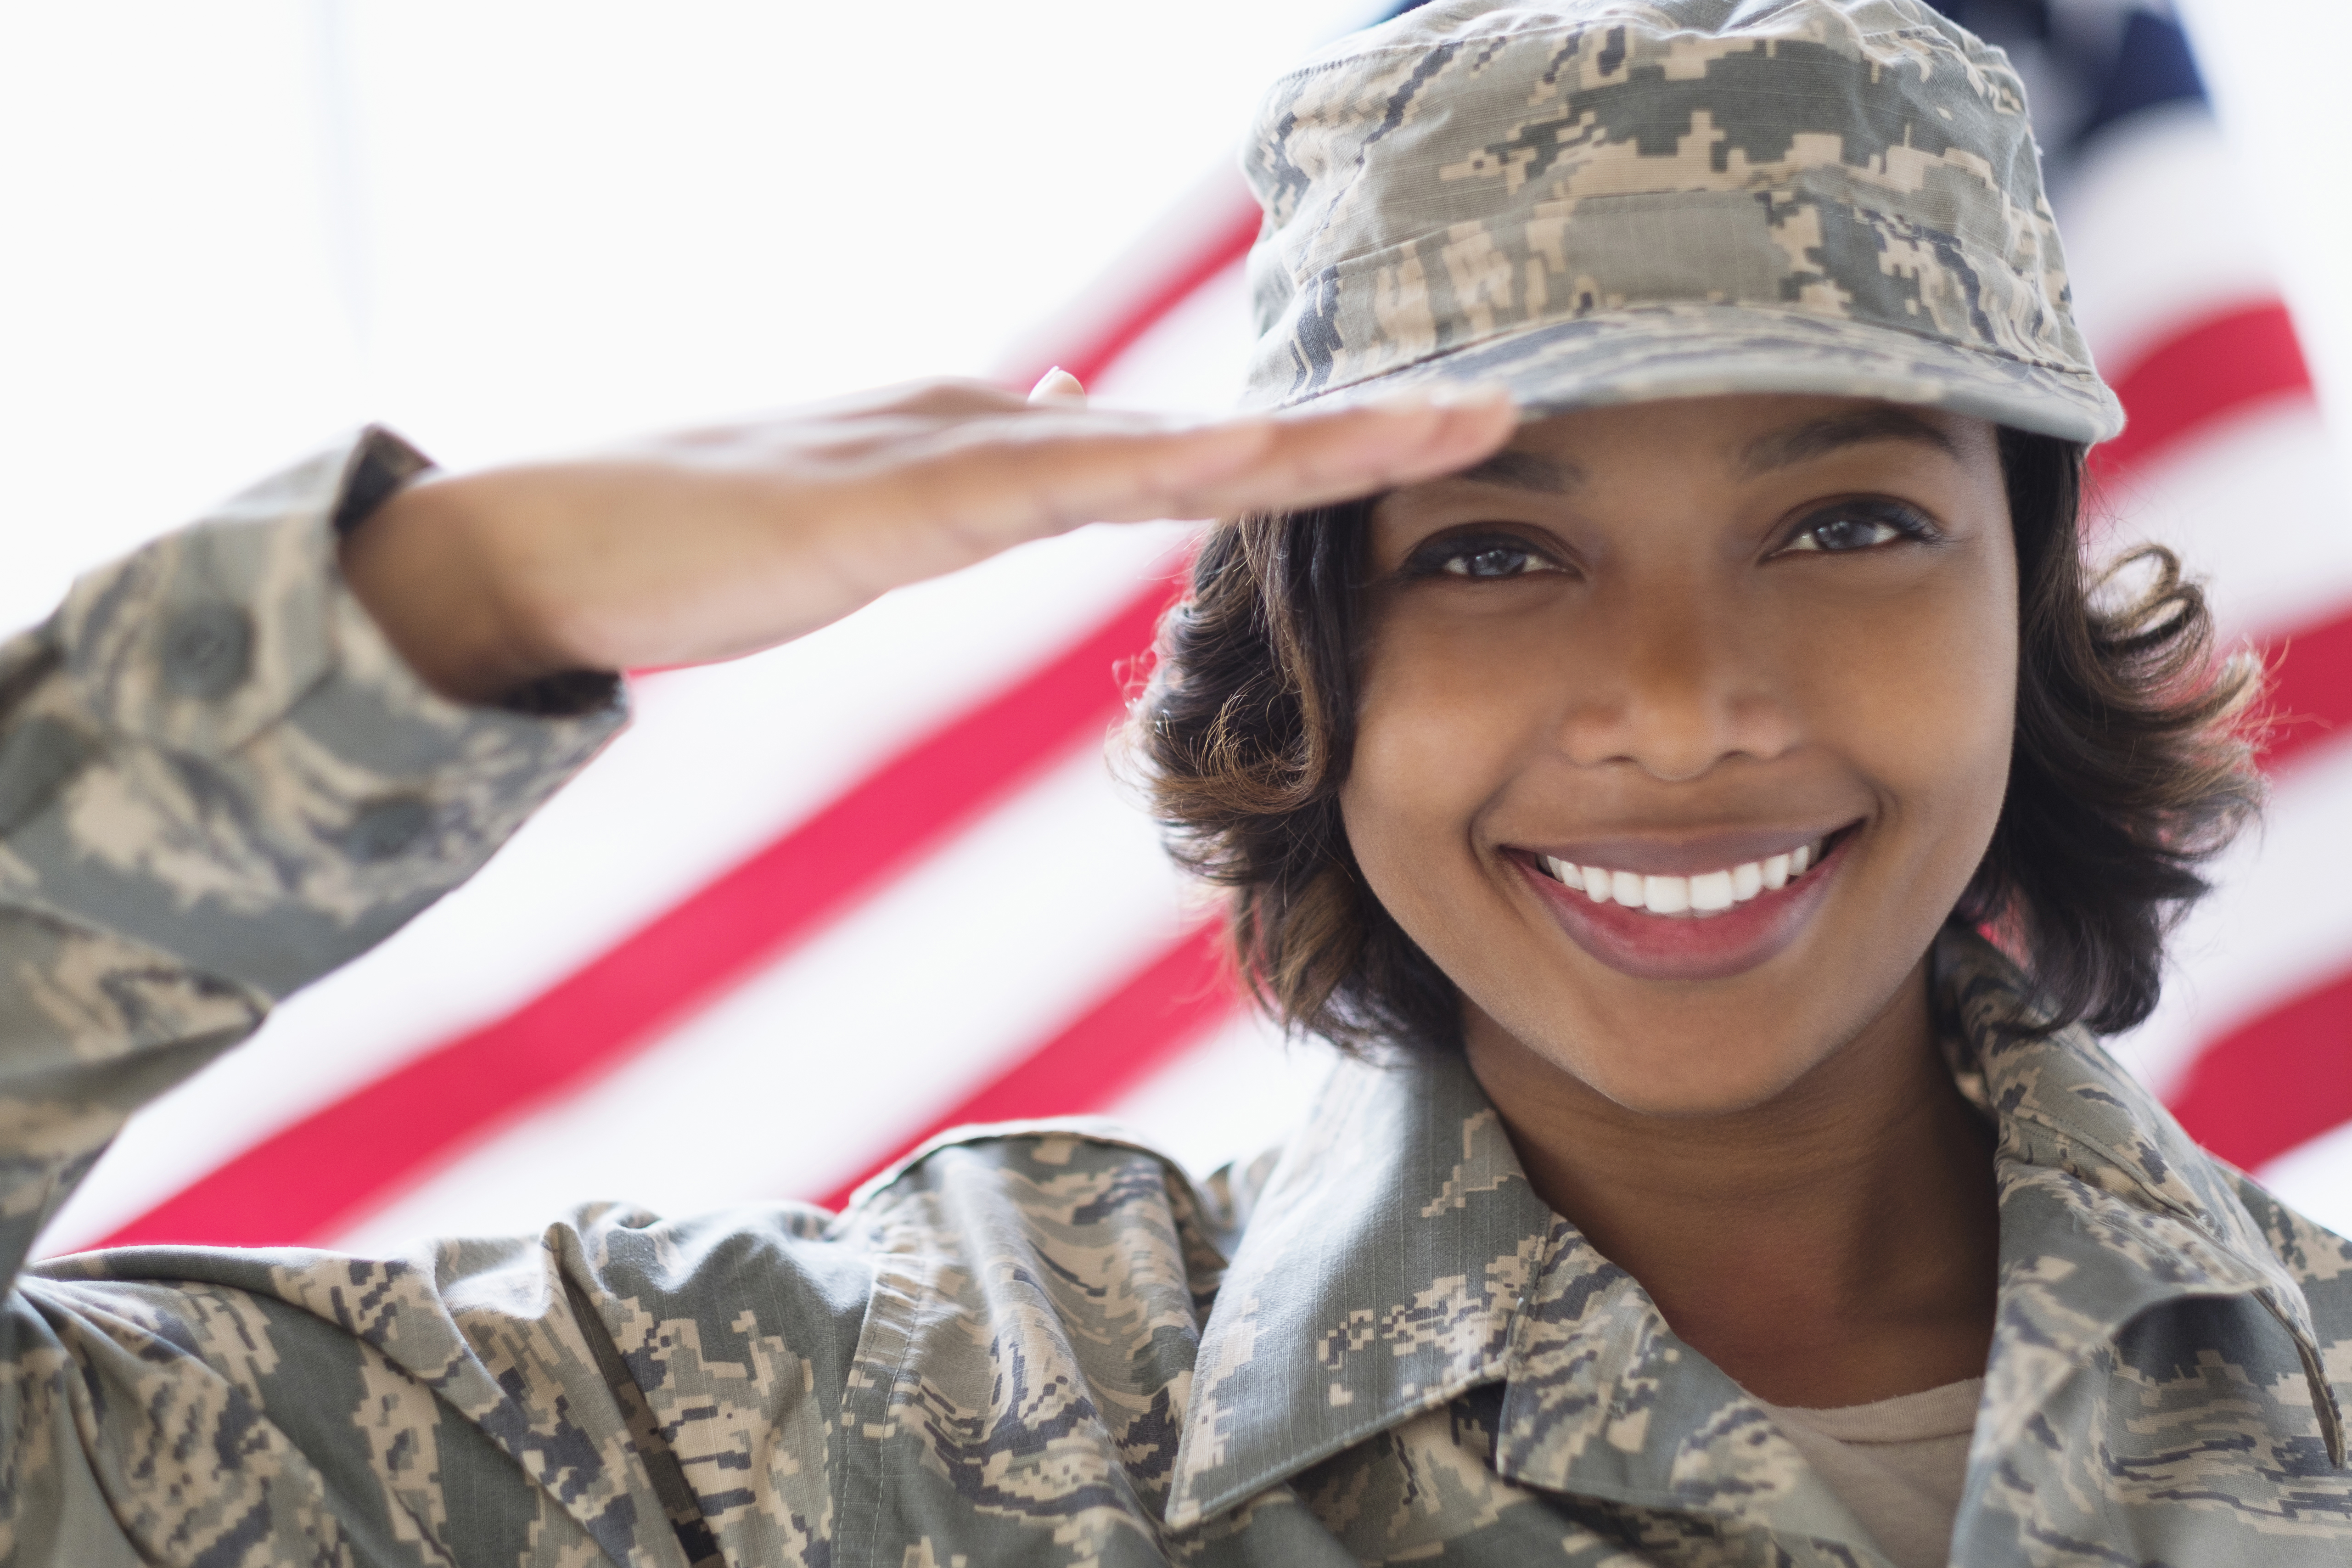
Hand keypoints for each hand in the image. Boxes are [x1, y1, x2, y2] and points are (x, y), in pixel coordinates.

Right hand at [341, 374, 1514, 702]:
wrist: (551, 544)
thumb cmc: (701, 539)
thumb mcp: (873, 515)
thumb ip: (979, 477)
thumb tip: (1075, 431)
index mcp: (996, 448)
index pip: (1184, 452)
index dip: (1313, 444)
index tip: (1429, 442)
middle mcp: (996, 428)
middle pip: (1211, 434)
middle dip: (1358, 428)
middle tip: (1499, 407)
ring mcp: (954, 456)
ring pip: (1174, 449)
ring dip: (1317, 438)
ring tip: (1453, 423)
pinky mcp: (904, 501)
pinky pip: (1072, 488)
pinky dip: (1184, 472)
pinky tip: (1275, 460)